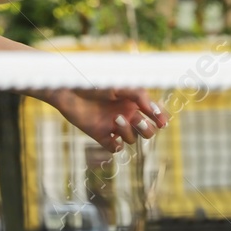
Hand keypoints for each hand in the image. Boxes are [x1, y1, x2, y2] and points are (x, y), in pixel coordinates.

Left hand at [54, 87, 168, 150]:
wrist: (69, 89)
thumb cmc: (94, 82)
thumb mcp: (120, 85)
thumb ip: (139, 96)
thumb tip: (154, 110)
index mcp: (133, 101)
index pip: (154, 114)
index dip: (160, 119)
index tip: (162, 121)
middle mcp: (126, 114)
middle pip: (147, 131)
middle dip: (147, 129)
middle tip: (139, 121)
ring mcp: (114, 126)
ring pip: (131, 139)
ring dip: (128, 132)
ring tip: (116, 118)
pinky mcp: (100, 135)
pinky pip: (115, 148)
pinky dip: (116, 146)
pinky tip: (112, 137)